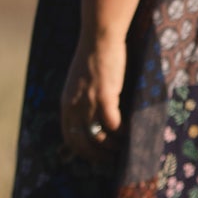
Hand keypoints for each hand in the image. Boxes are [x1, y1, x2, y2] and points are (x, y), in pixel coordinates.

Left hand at [60, 31, 125, 160]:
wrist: (99, 37)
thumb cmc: (93, 58)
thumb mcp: (78, 84)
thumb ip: (78, 103)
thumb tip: (85, 117)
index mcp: (66, 104)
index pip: (69, 138)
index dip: (82, 153)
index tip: (95, 158)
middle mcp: (74, 107)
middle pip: (83, 143)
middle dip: (98, 156)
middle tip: (112, 160)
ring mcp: (88, 103)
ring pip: (99, 138)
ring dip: (113, 146)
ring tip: (124, 146)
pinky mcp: (104, 96)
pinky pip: (114, 125)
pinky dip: (123, 132)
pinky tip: (130, 130)